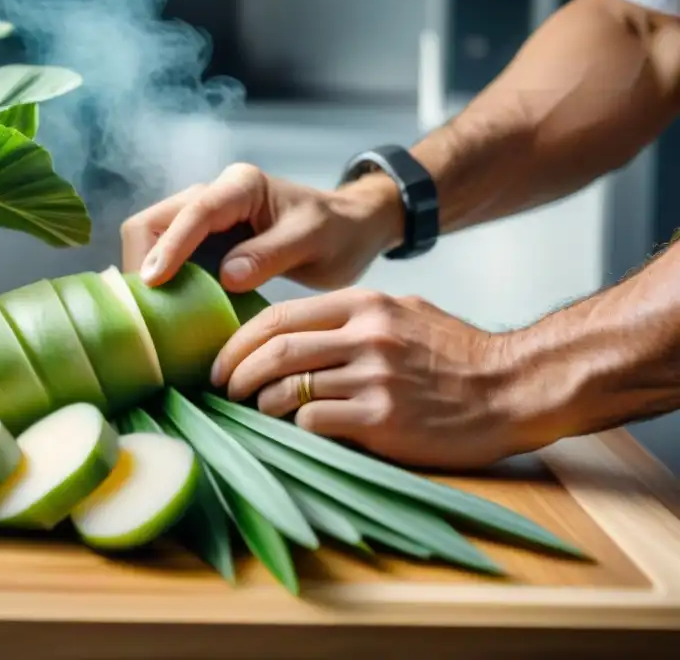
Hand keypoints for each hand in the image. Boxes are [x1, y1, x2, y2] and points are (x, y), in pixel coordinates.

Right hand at [120, 162, 402, 291]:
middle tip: (143, 307)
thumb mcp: (313, 243)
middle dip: (142, 260)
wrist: (351, 230)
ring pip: (152, 238)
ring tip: (150, 314)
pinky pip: (167, 258)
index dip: (170, 246)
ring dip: (146, 273)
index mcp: (241, 186)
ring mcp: (204, 220)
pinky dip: (161, 282)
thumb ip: (271, 255)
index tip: (153, 281)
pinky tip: (165, 312)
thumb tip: (226, 275)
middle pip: (154, 220)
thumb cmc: (338, 232)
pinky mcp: (203, 243)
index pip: (194, 211)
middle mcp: (214, 195)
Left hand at [209, 287, 526, 468]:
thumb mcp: (403, 313)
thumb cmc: (455, 354)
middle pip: (275, 351)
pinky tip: (297, 431)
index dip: (239, 341)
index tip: (222, 362)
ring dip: (261, 405)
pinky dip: (295, 427)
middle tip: (224, 390)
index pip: (280, 317)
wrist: (513, 387)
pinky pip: (314, 421)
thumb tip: (296, 332)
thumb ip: (352, 318)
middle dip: (237, 374)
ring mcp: (374, 377)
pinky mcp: (383, 419)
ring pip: (287, 389)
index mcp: (365, 305)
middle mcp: (366, 335)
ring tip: (257, 413)